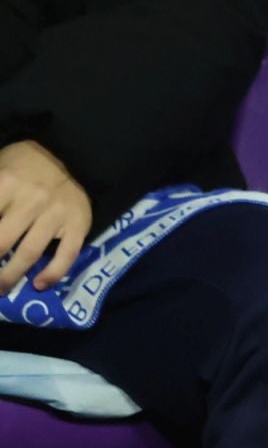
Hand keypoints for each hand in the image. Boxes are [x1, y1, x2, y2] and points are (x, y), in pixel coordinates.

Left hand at [0, 141, 92, 292]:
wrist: (72, 157)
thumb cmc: (23, 167)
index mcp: (6, 183)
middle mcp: (32, 200)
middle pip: (1, 242)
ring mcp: (57, 214)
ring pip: (29, 252)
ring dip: (10, 276)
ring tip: (0, 290)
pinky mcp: (79, 225)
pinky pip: (67, 255)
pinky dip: (53, 273)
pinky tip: (39, 284)